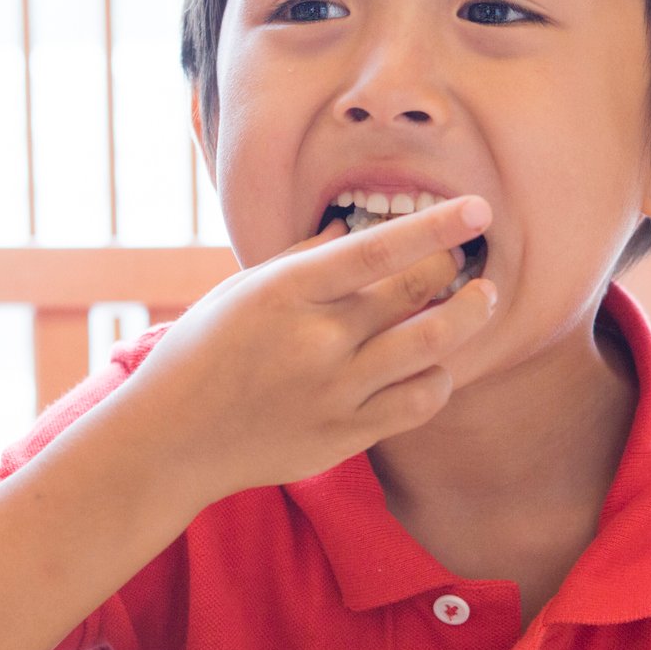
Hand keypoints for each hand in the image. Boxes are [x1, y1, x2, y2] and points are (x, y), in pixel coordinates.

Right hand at [119, 195, 495, 504]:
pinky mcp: (346, 435)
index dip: (436, 227)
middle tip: (465, 256)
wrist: (170, 441)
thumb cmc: (200, 354)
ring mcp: (335, 392)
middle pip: (416, 291)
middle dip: (453, 266)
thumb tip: (353, 226)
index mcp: (285, 293)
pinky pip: (420, 401)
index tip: (478, 208)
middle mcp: (316, 341)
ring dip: (467, 315)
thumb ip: (301, 259)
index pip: (378, 250)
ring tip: (480, 299)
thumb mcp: (240, 291)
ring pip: (433, 345)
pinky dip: (439, 374)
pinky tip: (435, 361)